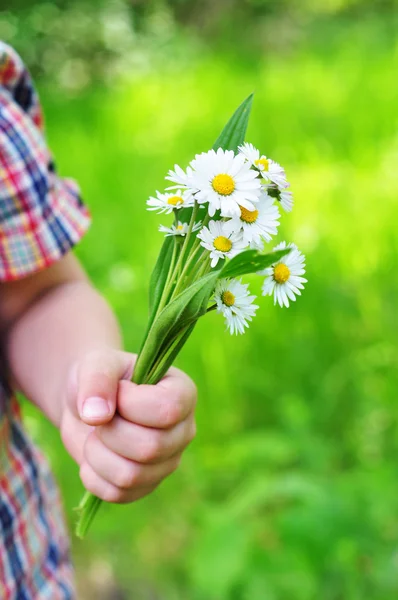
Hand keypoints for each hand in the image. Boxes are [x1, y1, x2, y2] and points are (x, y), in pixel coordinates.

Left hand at [60, 349, 196, 502]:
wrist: (86, 405)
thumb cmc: (100, 378)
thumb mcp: (96, 363)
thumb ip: (97, 380)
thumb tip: (97, 416)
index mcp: (182, 394)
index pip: (167, 410)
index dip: (131, 404)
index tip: (116, 391)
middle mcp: (183, 430)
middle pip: (150, 448)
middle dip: (110, 432)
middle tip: (101, 417)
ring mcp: (167, 462)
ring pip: (131, 476)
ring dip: (97, 454)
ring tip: (95, 435)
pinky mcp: (146, 486)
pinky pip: (118, 494)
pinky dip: (93, 475)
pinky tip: (93, 455)